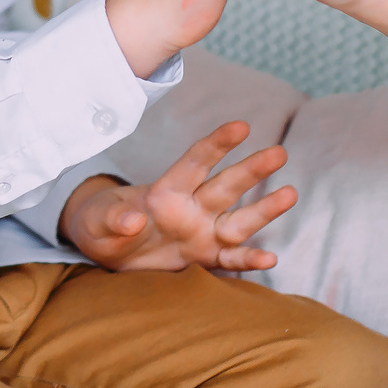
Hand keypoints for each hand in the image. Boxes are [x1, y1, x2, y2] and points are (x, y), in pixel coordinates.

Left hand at [61, 120, 295, 271]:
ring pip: (238, 220)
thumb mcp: (97, 221)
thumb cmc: (101, 225)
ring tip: (290, 194)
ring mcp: (202, 232)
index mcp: (166, 191)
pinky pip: (230, 260)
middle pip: (225, 187)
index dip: (216, 145)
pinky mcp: (204, 258)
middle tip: (280, 153)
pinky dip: (248, 260)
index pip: (194, 164)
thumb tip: (134, 219)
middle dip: (252, 170)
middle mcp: (191, 208)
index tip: (241, 126)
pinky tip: (270, 258)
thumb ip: (114, 219)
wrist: (108, 250)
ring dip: (264, 209)